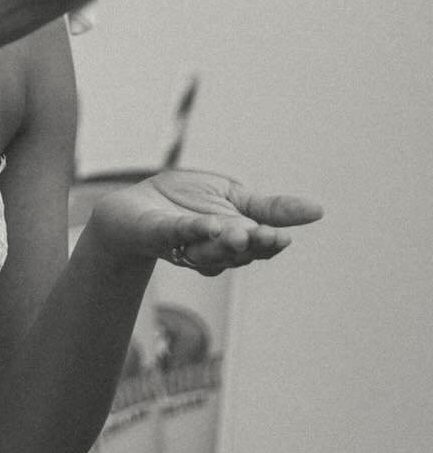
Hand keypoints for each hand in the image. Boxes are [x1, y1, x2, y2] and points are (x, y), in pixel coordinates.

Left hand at [88, 169, 323, 273]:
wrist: (134, 206)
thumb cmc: (185, 202)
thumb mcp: (234, 198)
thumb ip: (271, 207)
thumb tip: (319, 210)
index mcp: (234, 240)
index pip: (258, 246)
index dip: (269, 244)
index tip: (284, 237)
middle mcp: (212, 249)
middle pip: (237, 253)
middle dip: (252, 246)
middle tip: (268, 236)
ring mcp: (184, 245)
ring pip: (209, 251)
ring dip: (225, 242)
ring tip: (241, 231)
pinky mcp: (159, 233)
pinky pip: (179, 234)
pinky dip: (194, 230)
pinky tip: (209, 224)